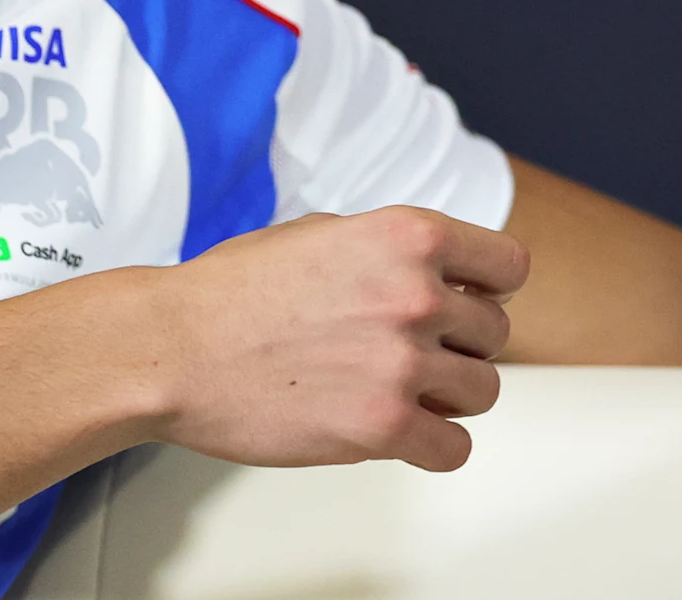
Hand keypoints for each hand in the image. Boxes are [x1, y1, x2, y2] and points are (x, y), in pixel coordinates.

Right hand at [143, 206, 528, 471]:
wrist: (172, 348)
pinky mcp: (381, 426)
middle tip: (411, 353)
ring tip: (398, 391)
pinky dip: (433, 446)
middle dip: (458, 345)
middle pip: (495, 334)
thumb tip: (439, 273)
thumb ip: (390, 251)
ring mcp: (402, 363)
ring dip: (448, 396)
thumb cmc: (231, 293)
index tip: (469, 304)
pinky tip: (399, 433)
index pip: (509, 267)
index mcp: (407, 236)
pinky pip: (454, 448)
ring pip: (483, 391)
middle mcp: (415, 295)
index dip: (489, 289)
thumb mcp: (323, 232)